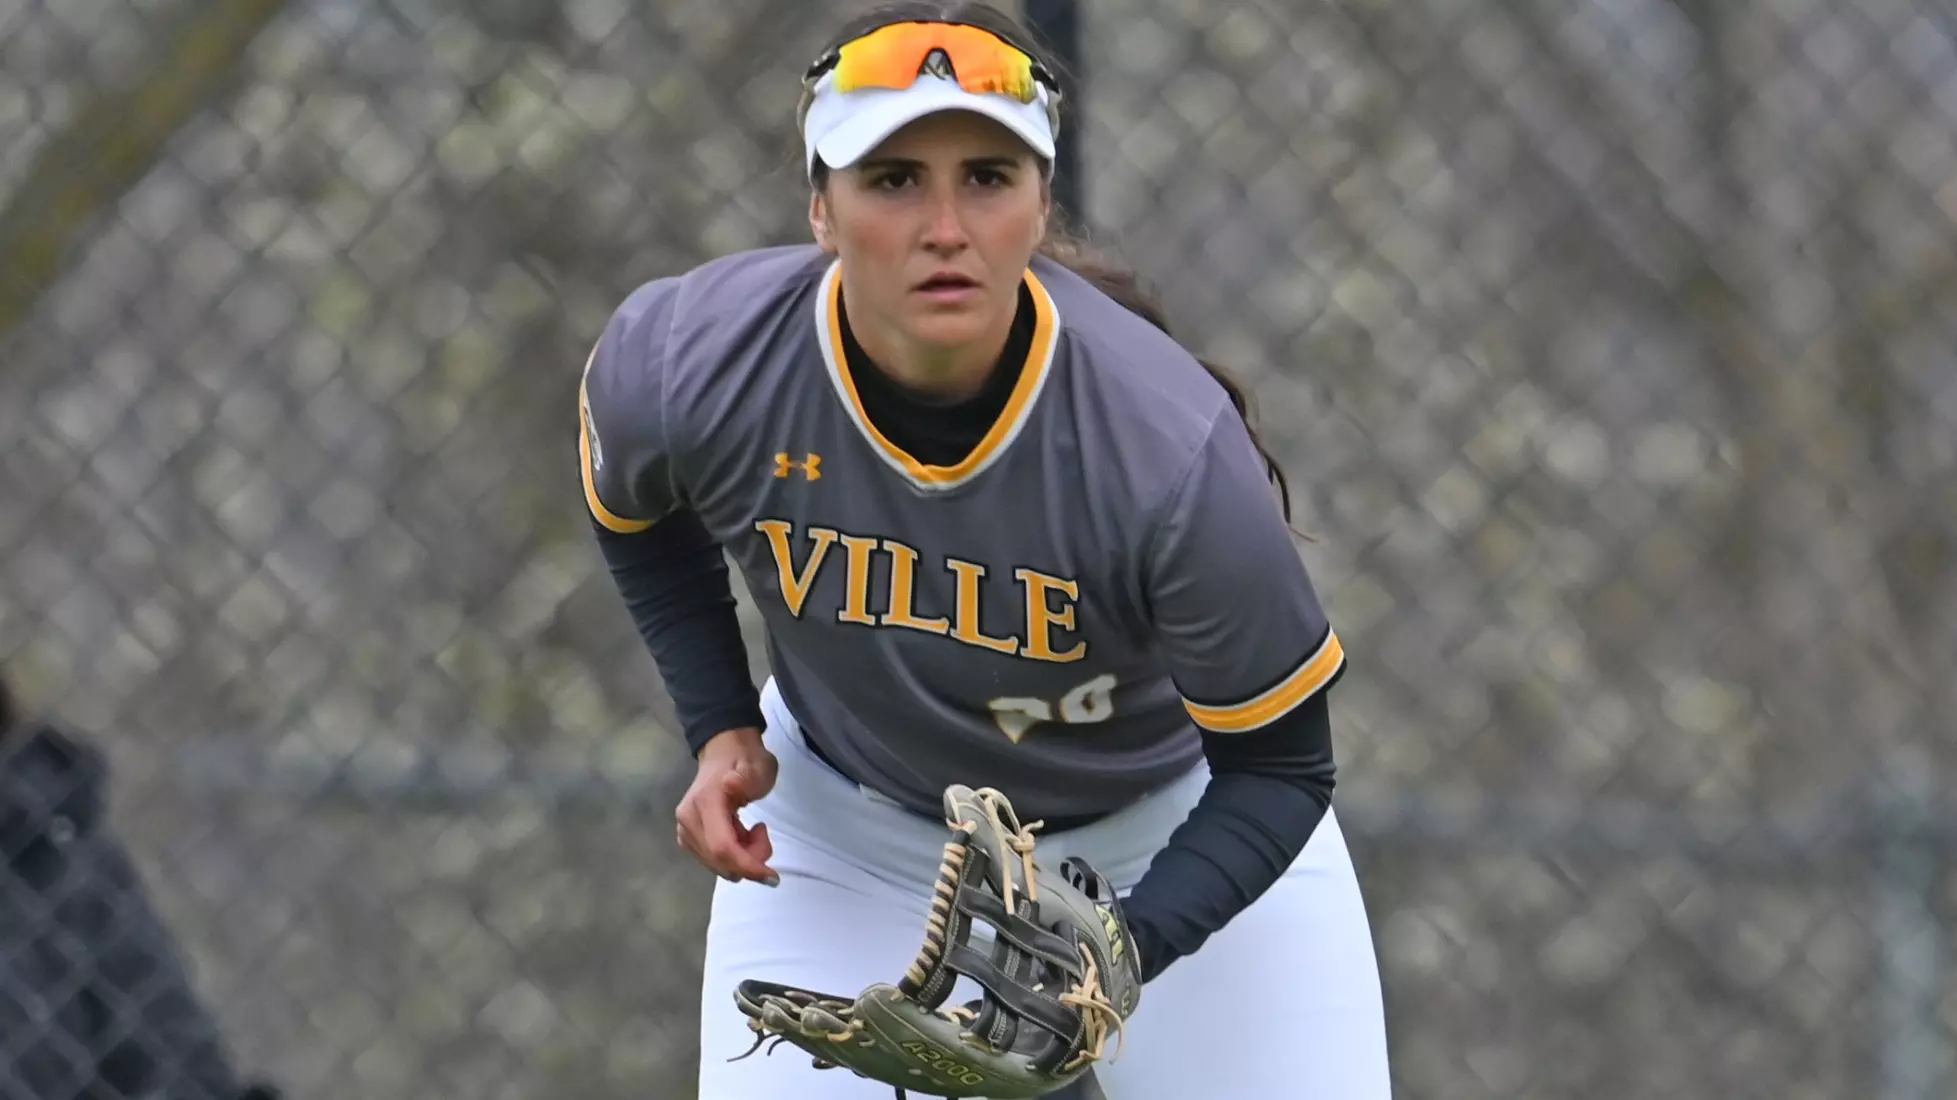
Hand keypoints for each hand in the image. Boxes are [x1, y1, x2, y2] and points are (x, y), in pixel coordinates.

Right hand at [676, 726, 780, 885]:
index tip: (773, 875)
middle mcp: (688, 819)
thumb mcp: (758, 765)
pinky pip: (713, 860)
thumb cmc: (745, 759)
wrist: (724, 751)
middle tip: (762, 833)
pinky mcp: (687, 838)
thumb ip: (748, 778)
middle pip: (720, 860)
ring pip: (717, 865)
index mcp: (705, 801)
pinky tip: (739, 833)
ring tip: (751, 829)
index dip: (747, 865)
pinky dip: (733, 855)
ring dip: (742, 857)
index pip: (722, 846)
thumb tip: (730, 783)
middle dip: (749, 861)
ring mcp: (684, 830)